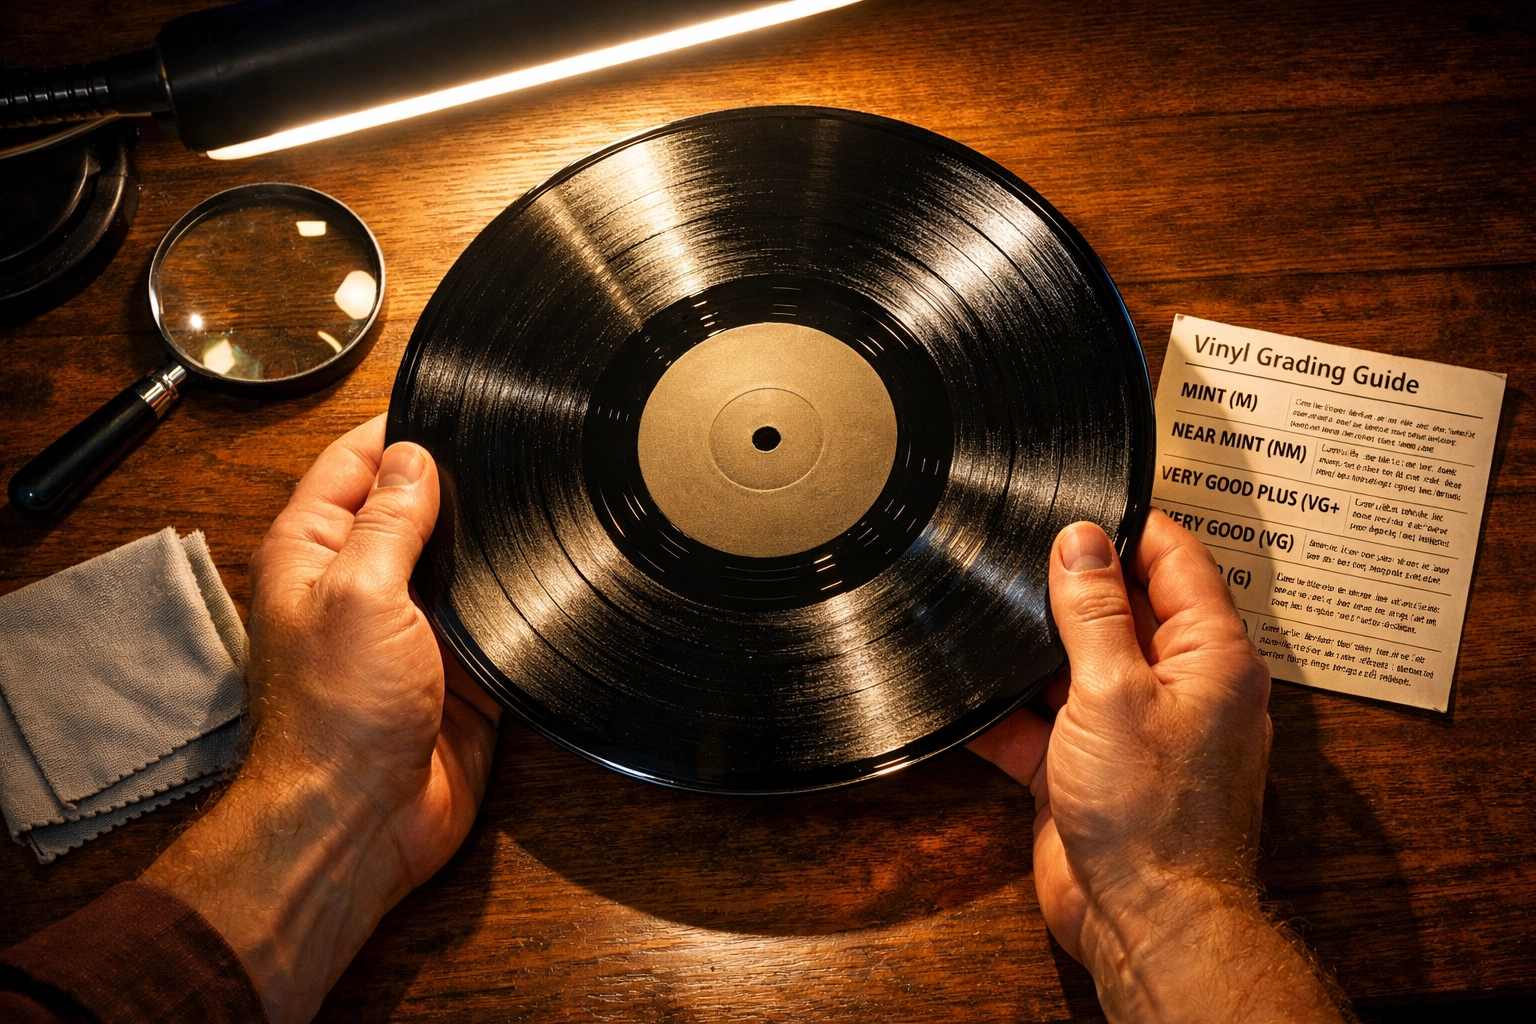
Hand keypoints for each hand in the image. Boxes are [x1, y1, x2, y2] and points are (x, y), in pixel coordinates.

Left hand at [142, 415, 500, 1023]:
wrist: (363, 821)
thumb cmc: (336, 715)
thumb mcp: (360, 593)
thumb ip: (390, 520)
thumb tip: (414, 455)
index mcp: (315, 551)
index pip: (357, 462)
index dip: (403, 429)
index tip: (457, 399)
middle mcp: (362, 581)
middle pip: (415, 505)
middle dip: (459, 481)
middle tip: (516, 449)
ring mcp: (412, 625)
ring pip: (461, 556)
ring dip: (492, 540)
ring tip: (540, 501)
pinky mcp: (459, 667)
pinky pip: (493, 614)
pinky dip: (516, 597)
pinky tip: (548, 571)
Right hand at [970, 511, 1345, 1021]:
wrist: (1145, 921)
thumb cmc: (1158, 819)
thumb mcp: (1114, 691)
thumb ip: (1094, 612)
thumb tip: (1082, 541)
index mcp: (1210, 656)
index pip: (1175, 559)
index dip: (1127, 525)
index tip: (1077, 503)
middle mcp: (1178, 687)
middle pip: (1123, 608)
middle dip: (1071, 585)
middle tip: (1021, 556)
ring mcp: (1131, 729)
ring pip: (1076, 664)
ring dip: (1034, 649)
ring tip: (989, 615)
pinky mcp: (1088, 769)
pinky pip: (1042, 723)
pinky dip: (1006, 712)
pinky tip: (969, 695)